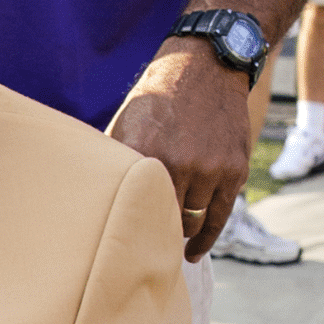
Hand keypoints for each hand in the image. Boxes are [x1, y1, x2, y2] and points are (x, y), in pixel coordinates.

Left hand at [107, 38, 250, 260]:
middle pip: (162, 217)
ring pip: (190, 219)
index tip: (116, 243)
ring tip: (163, 237)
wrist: (205, 70)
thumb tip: (89, 195)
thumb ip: (114, 162)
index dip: (124, 224)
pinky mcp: (235, 171)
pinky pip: (219, 216)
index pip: (131, 205)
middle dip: (151, 229)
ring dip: (177, 228)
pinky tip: (193, 253)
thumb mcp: (124, 125)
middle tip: (139, 244)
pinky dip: (206, 238)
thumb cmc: (156, 100)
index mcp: (144, 152)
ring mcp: (211, 169)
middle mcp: (179, 164)